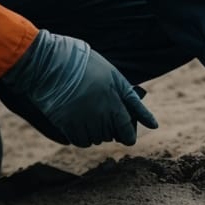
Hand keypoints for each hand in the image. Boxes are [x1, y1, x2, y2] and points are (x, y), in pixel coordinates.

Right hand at [0, 30, 157, 146]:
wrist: (51, 63)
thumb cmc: (86, 66)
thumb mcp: (115, 78)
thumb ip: (133, 102)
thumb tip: (153, 125)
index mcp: (114, 102)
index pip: (126, 132)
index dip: (128, 135)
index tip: (127, 135)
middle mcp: (100, 115)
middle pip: (110, 136)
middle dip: (110, 128)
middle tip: (100, 110)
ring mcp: (82, 121)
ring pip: (96, 140)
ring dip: (95, 131)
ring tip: (88, 112)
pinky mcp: (66, 125)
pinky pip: (80, 141)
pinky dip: (81, 135)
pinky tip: (78, 121)